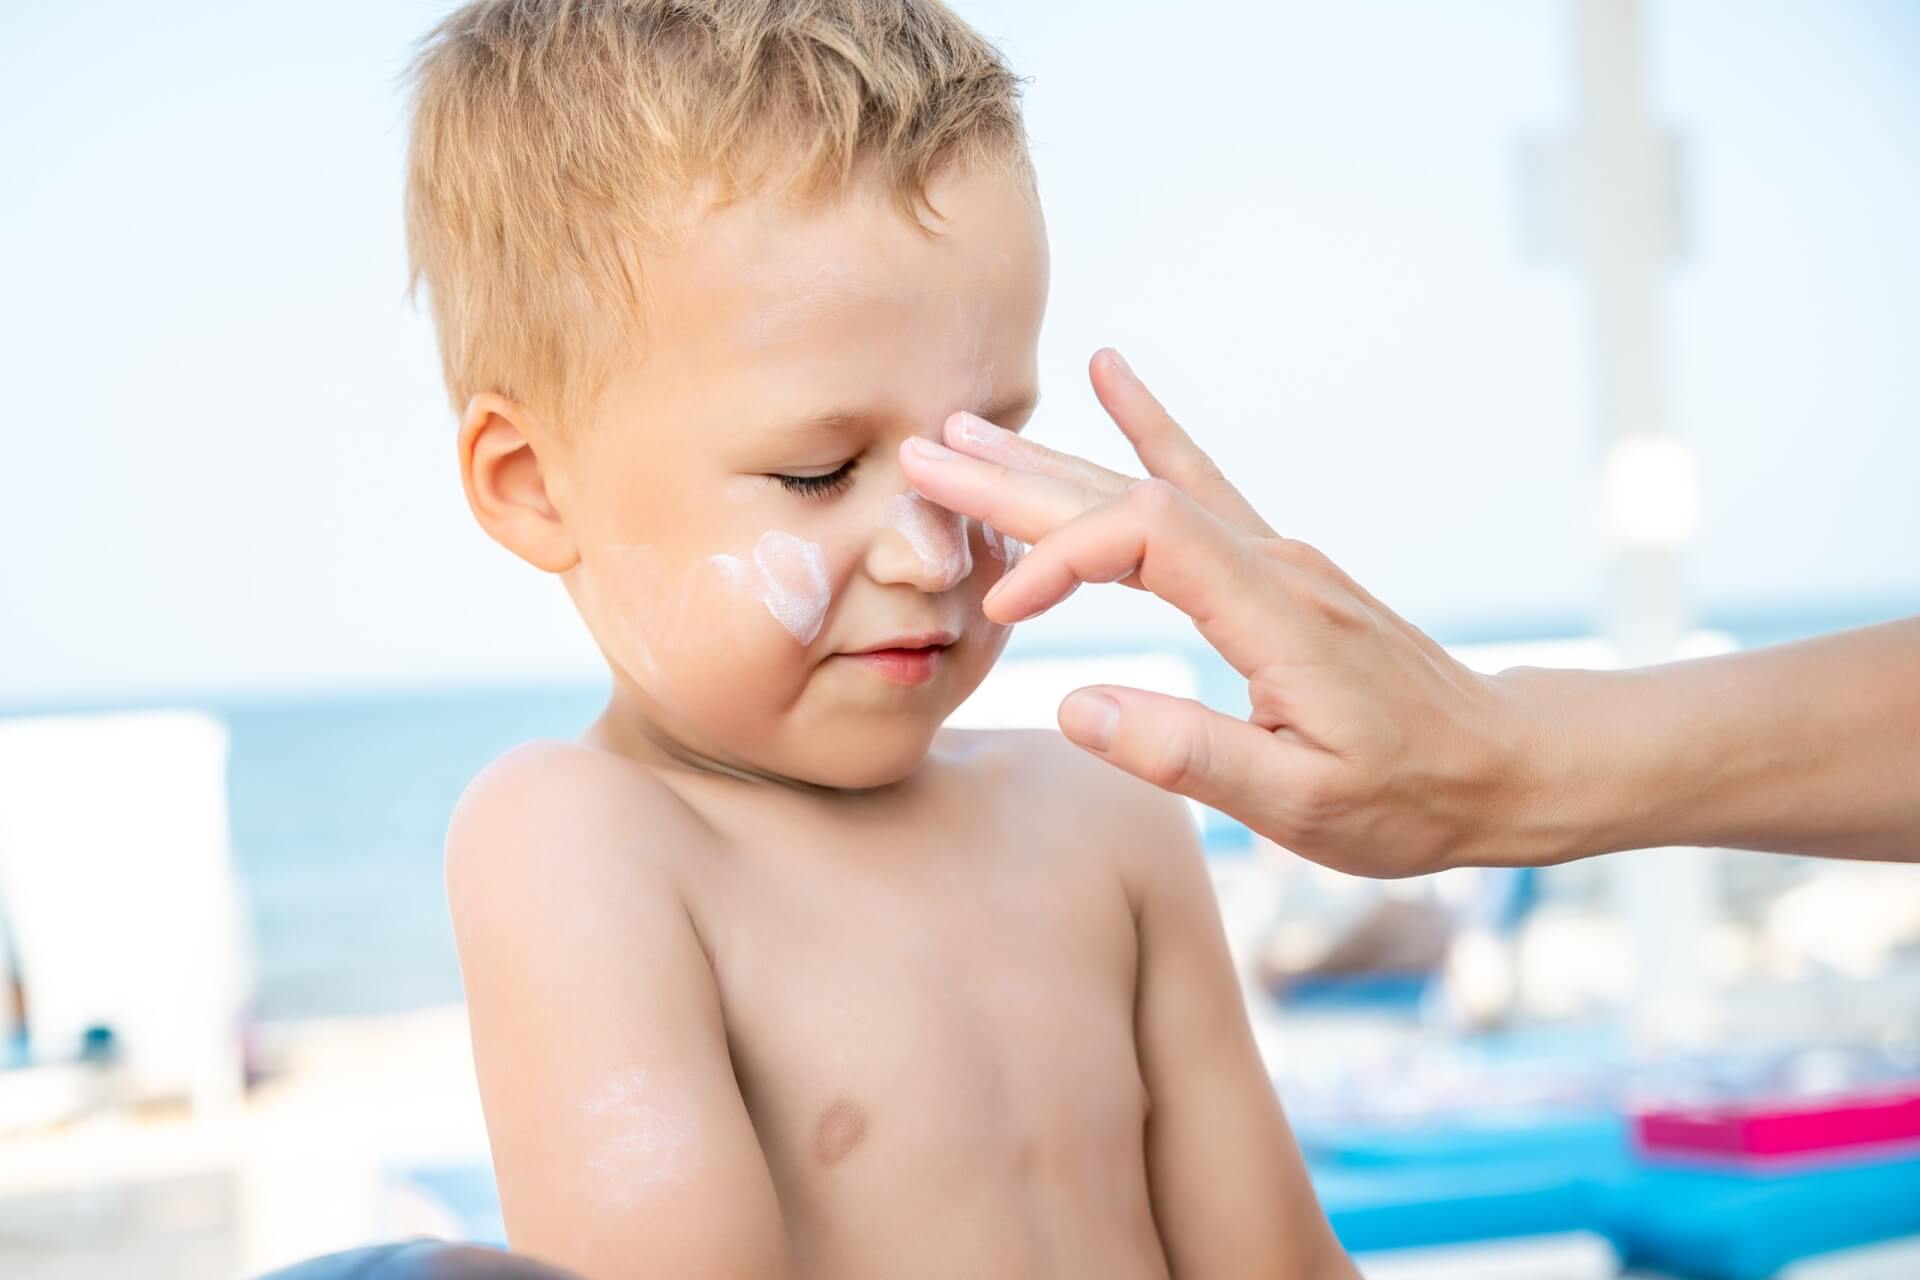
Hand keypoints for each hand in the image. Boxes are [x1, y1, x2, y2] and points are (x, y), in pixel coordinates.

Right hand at [899, 349, 1540, 876]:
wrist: (1502, 763)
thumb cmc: (1408, 797)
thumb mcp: (1305, 806)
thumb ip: (1191, 754)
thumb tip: (1075, 707)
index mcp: (1273, 614)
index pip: (1144, 538)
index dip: (1059, 560)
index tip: (1002, 615)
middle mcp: (1271, 563)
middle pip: (1125, 493)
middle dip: (1017, 477)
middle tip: (921, 454)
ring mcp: (1274, 557)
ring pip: (1146, 486)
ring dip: (1051, 462)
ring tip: (964, 433)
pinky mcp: (1273, 569)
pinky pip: (1194, 484)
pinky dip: (1143, 431)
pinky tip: (1112, 376)